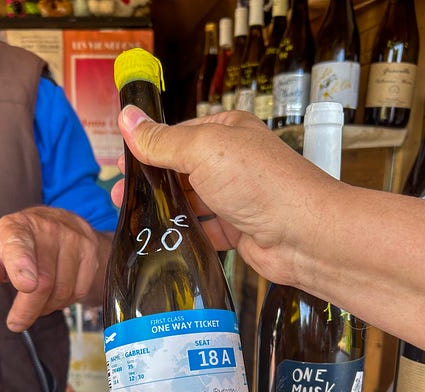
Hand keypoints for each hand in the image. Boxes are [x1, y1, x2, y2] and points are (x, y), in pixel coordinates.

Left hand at [0, 206, 111, 331]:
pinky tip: (57, 292)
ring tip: (39, 299)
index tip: (25, 285)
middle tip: (16, 323)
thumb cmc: (23, 246)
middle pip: (42, 282)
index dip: (22, 265)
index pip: (19, 246)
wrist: (65, 226)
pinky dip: (66, 301)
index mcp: (17, 226)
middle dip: (27, 309)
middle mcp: (48, 228)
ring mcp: (75, 239)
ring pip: (62, 291)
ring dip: (47, 306)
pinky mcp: (92, 253)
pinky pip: (79, 291)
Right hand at [112, 106, 335, 287]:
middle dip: (152, 182)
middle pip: (183, 170)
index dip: (149, 148)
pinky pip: (206, 230)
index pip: (179, 135)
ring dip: (166, 209)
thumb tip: (127, 118)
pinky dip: (186, 233)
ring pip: (193, 202)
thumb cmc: (260, 183)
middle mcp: (233, 162)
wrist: (303, 235)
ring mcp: (237, 197)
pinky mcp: (239, 229)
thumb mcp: (203, 151)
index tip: (121, 165)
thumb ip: (162, 141)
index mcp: (228, 132)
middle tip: (121, 197)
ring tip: (135, 220)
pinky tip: (165, 239)